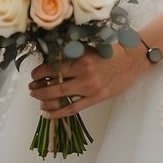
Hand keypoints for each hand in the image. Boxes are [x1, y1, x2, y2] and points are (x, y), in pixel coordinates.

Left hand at [27, 45, 150, 117]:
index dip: (40, 73)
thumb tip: (52, 59)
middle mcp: (83, 74)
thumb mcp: (88, 48)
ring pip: (61, 98)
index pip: (53, 68)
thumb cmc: (109, 52)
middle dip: (39, 88)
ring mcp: (90, 88)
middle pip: (54, 85)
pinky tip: (47, 113)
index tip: (33, 75)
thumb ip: (72, 54)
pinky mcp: (97, 98)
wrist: (130, 59)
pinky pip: (73, 108)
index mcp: (80, 59)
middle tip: (31, 89)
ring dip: (45, 100)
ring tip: (37, 100)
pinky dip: (58, 113)